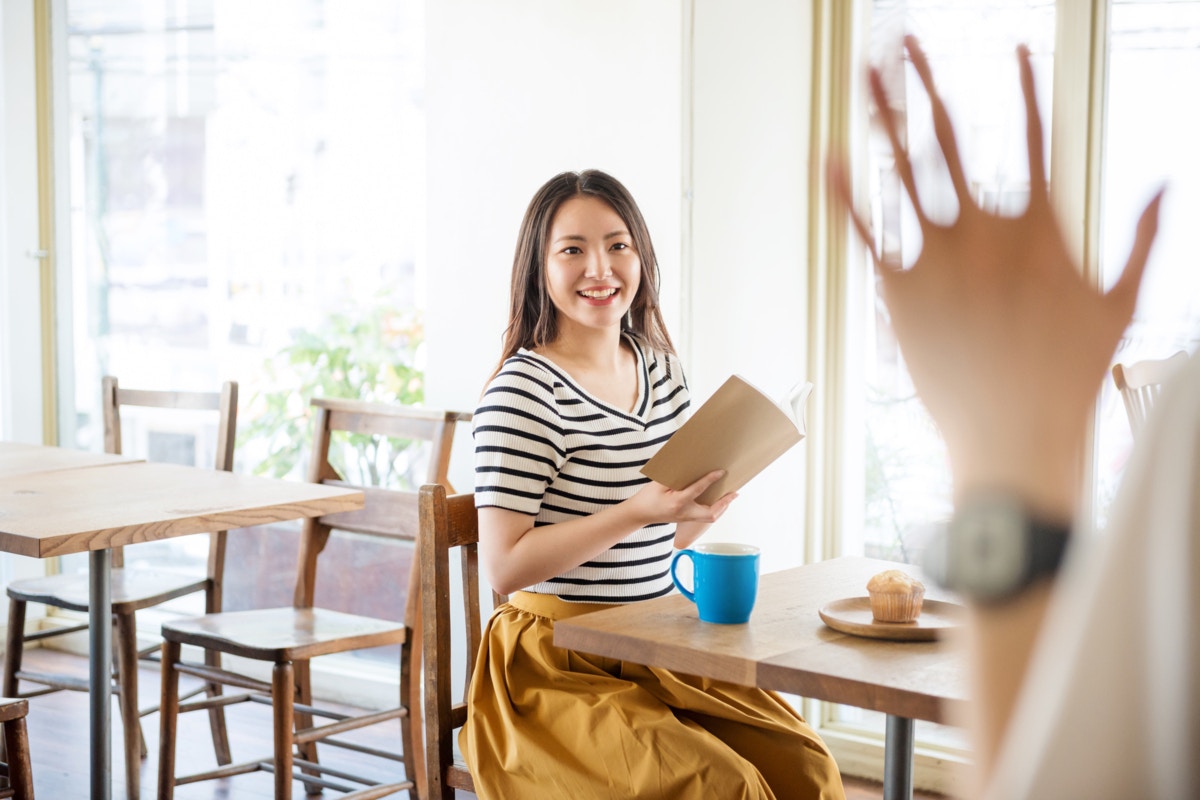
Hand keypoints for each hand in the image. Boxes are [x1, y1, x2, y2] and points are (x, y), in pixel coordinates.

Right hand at [630, 470, 736, 525]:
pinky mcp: (685, 519)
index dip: (710, 480)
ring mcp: (685, 518)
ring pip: (710, 517)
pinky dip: (714, 508)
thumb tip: (690, 467)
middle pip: (711, 514)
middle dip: (724, 503)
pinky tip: (718, 500)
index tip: (721, 472)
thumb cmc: (647, 498)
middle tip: (734, 492)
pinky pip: (704, 516)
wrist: (638, 514)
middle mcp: (684, 513)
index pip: (698, 490)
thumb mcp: (658, 484)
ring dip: (722, 507)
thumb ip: (674, 477)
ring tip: (730, 495)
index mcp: (677, 502)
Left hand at [829, 36, 1161, 517]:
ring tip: (865, 72)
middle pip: (954, 137)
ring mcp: (940, 258)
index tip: (1017, 48)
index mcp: (1041, 224)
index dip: (1026, 89)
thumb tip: (1165, 185)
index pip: (1037, 136)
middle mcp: (986, 230)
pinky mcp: (901, 291)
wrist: (1014, 436)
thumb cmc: (1070, 375)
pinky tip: (828, 156)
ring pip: (906, 170)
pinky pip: (868, 233)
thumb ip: (1140, 238)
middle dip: (929, 83)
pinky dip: (847, 195)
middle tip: (906, 39)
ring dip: (884, 117)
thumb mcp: (1120, 301)